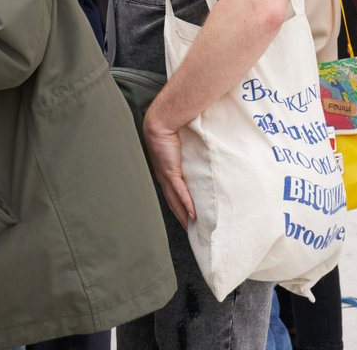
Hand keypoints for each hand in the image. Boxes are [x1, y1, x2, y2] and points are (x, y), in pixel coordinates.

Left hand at [143, 109, 196, 227]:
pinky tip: (193, 214)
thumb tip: (196, 162)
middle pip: (173, 204)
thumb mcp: (180, 150)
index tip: (188, 222)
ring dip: (184, 216)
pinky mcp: (171, 171)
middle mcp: (163, 178)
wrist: (160, 123)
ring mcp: (166, 176)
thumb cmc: (169, 133)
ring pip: (175, 202)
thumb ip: (186, 159)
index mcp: (164, 174)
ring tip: (194, 229)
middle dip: (182, 219)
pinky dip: (187, 204)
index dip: (179, 211)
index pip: (172, 197)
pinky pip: (180, 191)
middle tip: (193, 232)